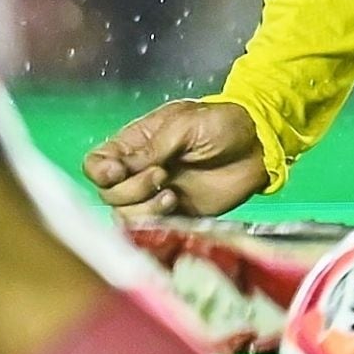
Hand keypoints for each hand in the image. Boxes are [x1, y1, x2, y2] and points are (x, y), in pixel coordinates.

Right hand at [83, 98, 273, 219]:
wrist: (257, 144)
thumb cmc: (221, 124)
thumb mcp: (183, 126)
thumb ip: (152, 149)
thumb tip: (124, 169)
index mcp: (135, 145)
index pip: (97, 164)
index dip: (99, 172)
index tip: (118, 170)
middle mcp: (140, 172)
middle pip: (108, 194)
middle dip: (130, 189)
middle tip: (162, 175)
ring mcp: (157, 196)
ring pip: (125, 216)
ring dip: (143, 209)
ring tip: (171, 194)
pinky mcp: (178, 215)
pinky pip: (153, 229)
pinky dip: (157, 222)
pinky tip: (176, 205)